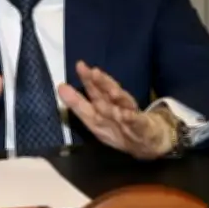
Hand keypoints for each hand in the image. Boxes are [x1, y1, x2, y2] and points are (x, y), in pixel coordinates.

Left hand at [57, 61, 173, 159]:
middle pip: (108, 92)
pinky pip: (136, 122)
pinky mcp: (142, 126)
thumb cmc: (118, 126)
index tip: (79, 67)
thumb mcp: (94, 119)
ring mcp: (130, 114)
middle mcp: (116, 105)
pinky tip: (125, 114)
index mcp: (103, 105)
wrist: (148, 140)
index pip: (93, 90)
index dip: (86, 80)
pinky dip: (132, 118)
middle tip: (93, 72)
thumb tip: (60, 86)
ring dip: (119, 98)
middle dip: (101, 83)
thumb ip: (78, 104)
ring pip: (123, 103)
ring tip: (112, 91)